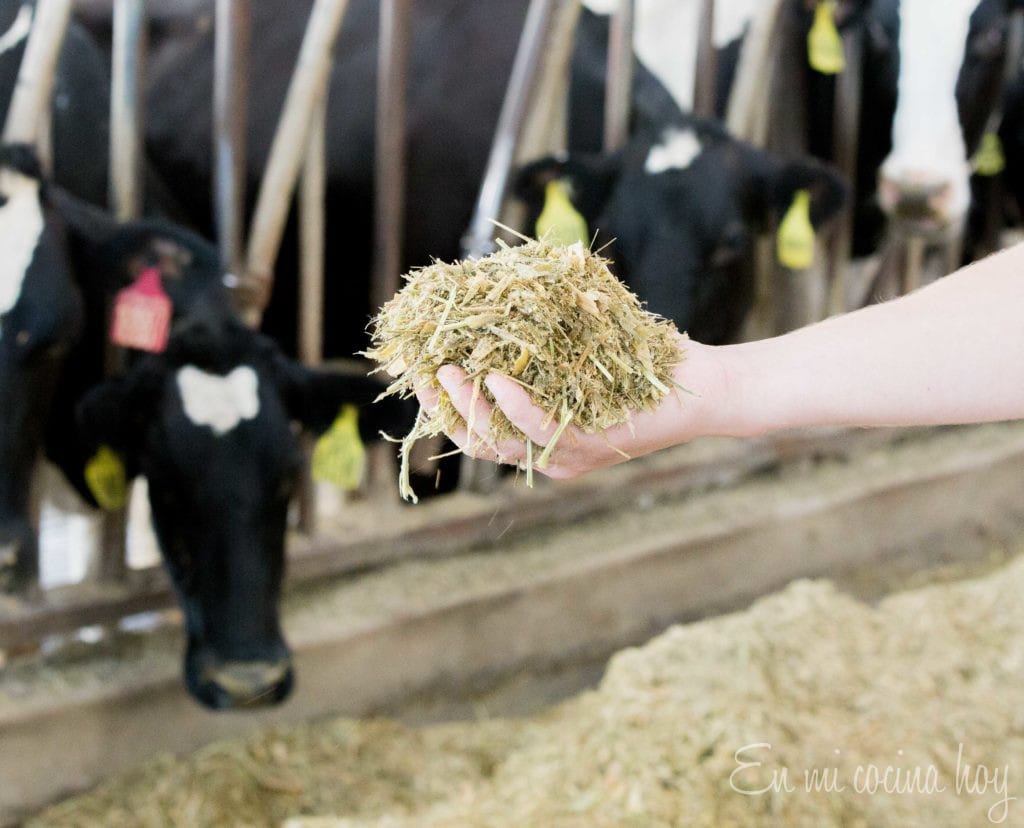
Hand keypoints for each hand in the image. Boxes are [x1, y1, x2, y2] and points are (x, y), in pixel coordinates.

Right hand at [415, 335, 723, 479]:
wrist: (703, 386)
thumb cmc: (643, 359)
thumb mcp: (581, 341)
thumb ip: (540, 328)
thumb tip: (501, 280)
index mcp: (539, 432)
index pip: (475, 427)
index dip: (441, 403)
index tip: (419, 367)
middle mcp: (547, 452)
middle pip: (477, 441)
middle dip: (444, 408)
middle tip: (426, 370)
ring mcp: (566, 455)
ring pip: (499, 443)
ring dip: (468, 408)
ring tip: (449, 370)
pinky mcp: (590, 446)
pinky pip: (540, 432)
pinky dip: (513, 406)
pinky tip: (494, 377)